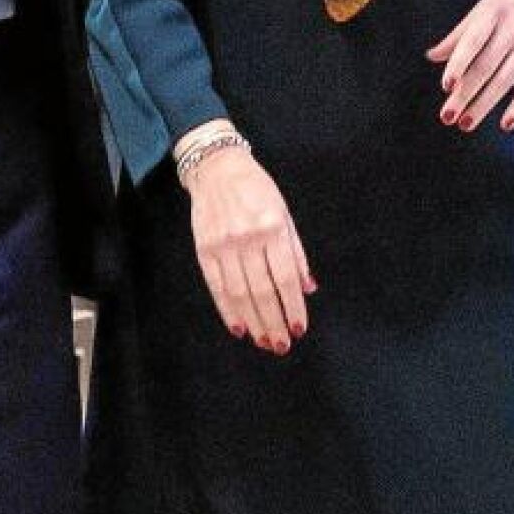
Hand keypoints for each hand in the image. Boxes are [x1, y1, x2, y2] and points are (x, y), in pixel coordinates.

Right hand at [179, 123, 314, 356]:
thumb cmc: (257, 189)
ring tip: (264, 341)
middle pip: (263, 291)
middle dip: (274, 322)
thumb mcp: (284, 213)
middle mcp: (247, 239)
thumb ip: (296, 252)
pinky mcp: (204, 250)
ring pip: (240, 294)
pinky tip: (239, 327)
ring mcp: (223, 246)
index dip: (294, 307)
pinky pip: (217, 287)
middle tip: (282, 345)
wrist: (216, 168)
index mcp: (273, 228)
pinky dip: (228, 310)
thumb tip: (308, 288)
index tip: (299, 329)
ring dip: (254, 322)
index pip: (286, 278)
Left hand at [426, 0, 513, 131]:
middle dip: (465, 94)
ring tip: (465, 124)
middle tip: (447, 117)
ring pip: (505, 80)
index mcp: (493, 12)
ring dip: (485, 105)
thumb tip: (432, 56)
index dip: (459, 64)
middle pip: (486, 67)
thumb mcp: (485, 5)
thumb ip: (460, 33)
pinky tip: (506, 124)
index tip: (446, 86)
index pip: (473, 42)